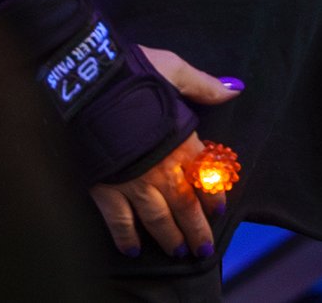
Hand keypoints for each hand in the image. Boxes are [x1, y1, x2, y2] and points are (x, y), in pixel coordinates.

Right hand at [87, 48, 241, 258]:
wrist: (86, 84)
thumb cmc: (132, 72)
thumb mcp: (174, 69)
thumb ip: (204, 85)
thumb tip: (235, 88)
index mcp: (181, 141)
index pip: (205, 176)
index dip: (213, 196)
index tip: (218, 212)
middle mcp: (162, 168)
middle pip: (185, 206)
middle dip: (197, 230)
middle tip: (204, 249)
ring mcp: (133, 182)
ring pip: (157, 219)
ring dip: (169, 238)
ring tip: (179, 252)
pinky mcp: (105, 189)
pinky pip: (118, 222)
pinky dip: (126, 238)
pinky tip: (132, 251)